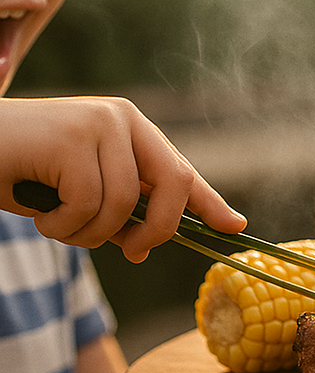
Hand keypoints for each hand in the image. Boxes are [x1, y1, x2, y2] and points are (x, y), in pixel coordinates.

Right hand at [0, 96, 244, 260]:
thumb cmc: (22, 172)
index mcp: (131, 128)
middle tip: (132, 253)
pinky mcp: (72, 138)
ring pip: (123, 203)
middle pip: (174, 181)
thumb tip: (146, 247)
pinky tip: (38, 214)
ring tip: (58, 225)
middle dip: (158, 229)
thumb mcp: (80, 192)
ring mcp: (99, 123)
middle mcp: (122, 119)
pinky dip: (63, 226)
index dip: (209, 202)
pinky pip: (88, 204)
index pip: (181, 169)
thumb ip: (117, 210)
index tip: (234, 227)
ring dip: (90, 233)